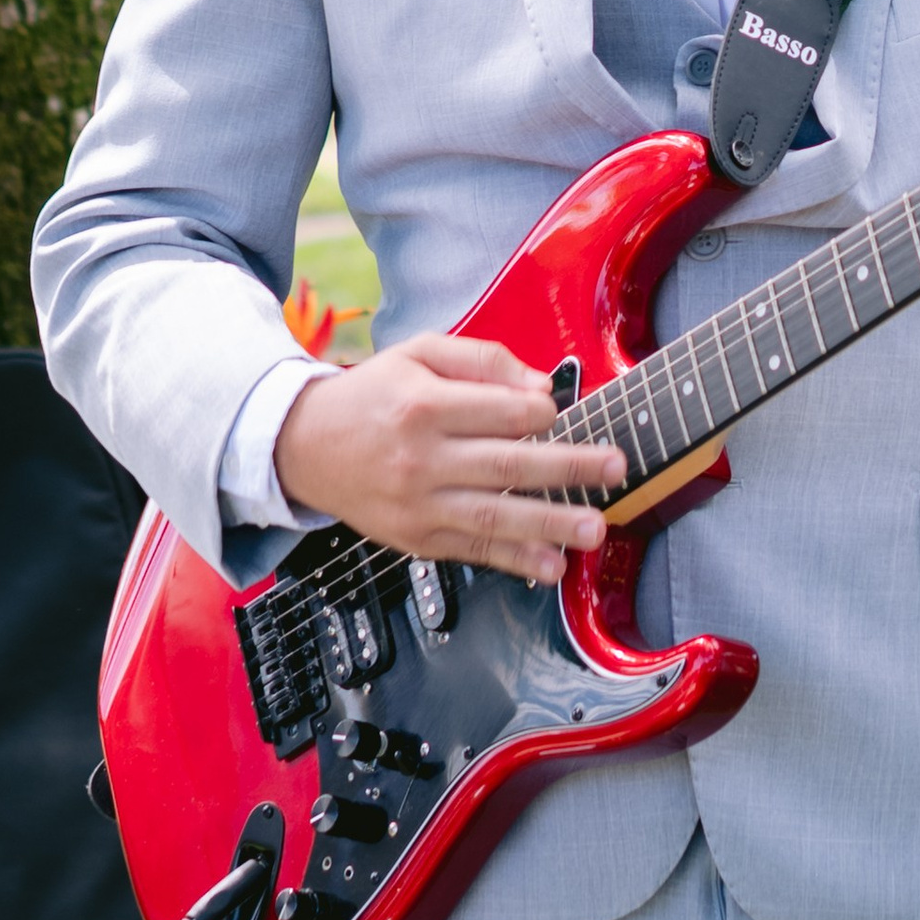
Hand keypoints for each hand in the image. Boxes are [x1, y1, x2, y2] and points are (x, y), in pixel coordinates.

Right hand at [274, 333, 624, 586]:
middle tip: (615, 468)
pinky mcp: (416, 538)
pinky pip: (475, 550)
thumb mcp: (418, 354)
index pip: (500, 412)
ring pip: (494, 516)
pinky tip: (552, 565)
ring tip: (595, 528)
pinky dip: (516, 560)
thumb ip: (483, 361)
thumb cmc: (372, 395)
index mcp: (423, 405)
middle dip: (568, 469)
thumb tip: (541, 387)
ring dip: (551, 524)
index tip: (562, 410)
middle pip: (507, 465)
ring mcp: (418, 504)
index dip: (542, 412)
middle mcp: (421, 458)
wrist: (304, 446)